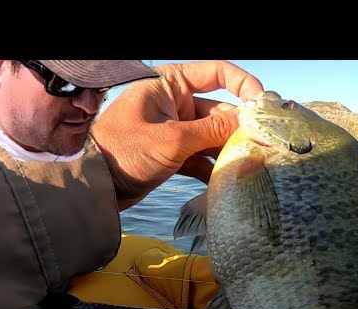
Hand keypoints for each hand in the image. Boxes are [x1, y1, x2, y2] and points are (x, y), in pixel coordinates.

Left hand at [90, 60, 263, 209]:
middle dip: (239, 128)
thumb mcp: (173, 139)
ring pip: (214, 136)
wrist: (95, 187)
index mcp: (171, 84)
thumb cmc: (125, 151)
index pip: (217, 73)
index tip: (262, 106)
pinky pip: (203, 157)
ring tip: (249, 166)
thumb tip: (249, 123)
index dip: (244, 84)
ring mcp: (176, 130)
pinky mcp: (175, 155)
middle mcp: (176, 103)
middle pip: (220, 109)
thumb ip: (213, 130)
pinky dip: (214, 168)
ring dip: (229, 151)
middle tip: (261, 146)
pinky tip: (227, 182)